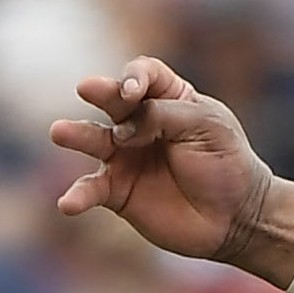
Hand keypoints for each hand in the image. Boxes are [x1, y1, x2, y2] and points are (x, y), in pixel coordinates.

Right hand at [48, 60, 289, 275]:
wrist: (234, 218)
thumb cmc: (226, 164)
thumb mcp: (207, 126)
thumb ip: (164, 115)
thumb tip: (124, 129)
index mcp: (169, 98)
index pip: (144, 74)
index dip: (134, 77)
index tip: (133, 92)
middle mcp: (141, 123)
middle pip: (113, 100)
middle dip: (102, 92)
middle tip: (87, 88)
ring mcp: (125, 156)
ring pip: (94, 140)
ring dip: (76, 134)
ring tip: (59, 132)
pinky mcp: (118, 191)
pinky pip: (92, 189)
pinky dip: (78, 195)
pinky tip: (68, 203)